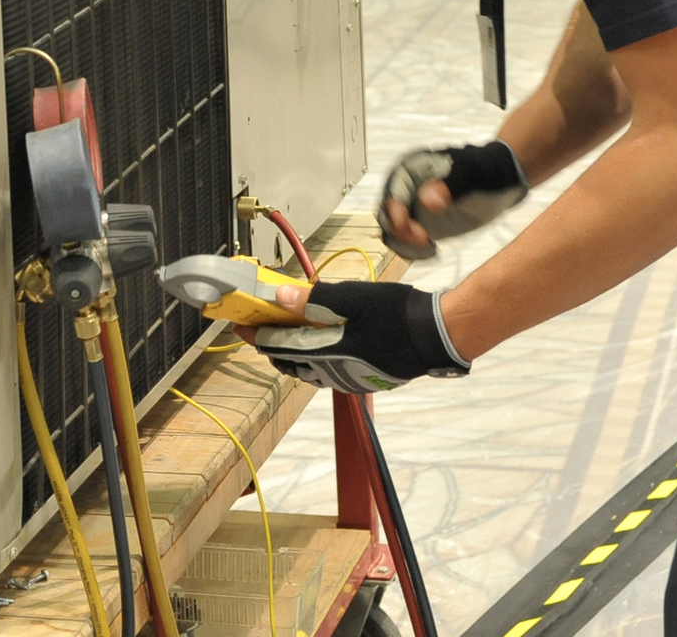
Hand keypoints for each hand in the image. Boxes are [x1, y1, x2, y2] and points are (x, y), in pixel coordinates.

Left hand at [246, 280, 469, 393]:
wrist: (436, 335)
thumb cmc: (398, 314)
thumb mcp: (354, 299)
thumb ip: (315, 300)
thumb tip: (281, 299)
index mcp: (328, 353)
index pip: (279, 346)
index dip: (256, 333)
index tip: (239, 324)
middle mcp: (334, 372)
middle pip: (289, 361)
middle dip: (270, 345)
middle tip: (258, 328)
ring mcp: (349, 378)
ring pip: (307, 369)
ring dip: (290, 352)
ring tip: (284, 335)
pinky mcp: (362, 377)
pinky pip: (326, 371)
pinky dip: (312, 358)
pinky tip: (319, 344)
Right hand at [375, 140, 528, 260]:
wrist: (497, 181)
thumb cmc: (483, 170)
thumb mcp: (470, 174)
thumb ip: (450, 185)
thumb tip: (427, 199)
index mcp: (411, 168)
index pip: (391, 190)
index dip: (394, 209)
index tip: (408, 226)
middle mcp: (405, 187)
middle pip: (386, 212)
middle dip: (398, 229)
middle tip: (421, 239)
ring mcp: (411, 207)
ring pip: (392, 229)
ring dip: (403, 242)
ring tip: (427, 245)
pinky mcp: (419, 223)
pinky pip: (405, 239)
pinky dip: (411, 249)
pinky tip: (430, 249)